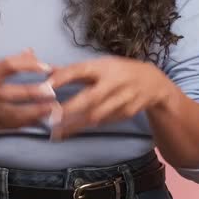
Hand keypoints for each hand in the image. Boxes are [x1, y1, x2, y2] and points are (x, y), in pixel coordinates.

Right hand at [0, 48, 58, 136]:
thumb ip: (7, 65)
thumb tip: (31, 51)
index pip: (8, 65)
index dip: (30, 65)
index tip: (47, 67)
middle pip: (13, 92)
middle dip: (35, 92)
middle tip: (53, 91)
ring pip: (15, 113)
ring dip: (36, 112)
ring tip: (53, 108)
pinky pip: (12, 126)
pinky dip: (28, 123)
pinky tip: (42, 120)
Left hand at [45, 57, 177, 139]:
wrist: (154, 82)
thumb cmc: (118, 72)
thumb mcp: (99, 65)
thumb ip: (72, 71)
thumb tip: (44, 70)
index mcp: (103, 66)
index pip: (80, 70)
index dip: (63, 77)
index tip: (45, 86)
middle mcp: (114, 82)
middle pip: (90, 97)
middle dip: (70, 108)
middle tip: (50, 117)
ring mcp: (122, 99)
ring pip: (97, 114)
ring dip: (76, 124)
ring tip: (56, 132)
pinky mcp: (127, 113)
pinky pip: (105, 122)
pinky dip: (87, 127)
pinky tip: (71, 132)